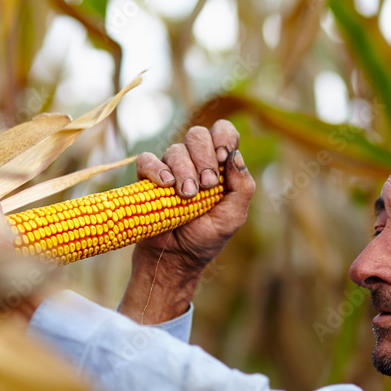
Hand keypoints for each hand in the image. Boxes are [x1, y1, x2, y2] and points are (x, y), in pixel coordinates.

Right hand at [119, 121, 254, 323]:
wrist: (175, 258)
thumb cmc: (206, 238)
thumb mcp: (233, 216)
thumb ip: (243, 186)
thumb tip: (235, 155)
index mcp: (219, 166)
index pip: (224, 132)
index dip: (223, 137)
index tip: (222, 158)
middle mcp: (195, 161)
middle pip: (198, 135)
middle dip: (204, 158)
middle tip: (206, 185)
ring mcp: (170, 168)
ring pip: (175, 149)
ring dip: (184, 170)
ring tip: (187, 196)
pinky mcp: (148, 179)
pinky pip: (147, 161)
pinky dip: (156, 169)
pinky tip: (165, 185)